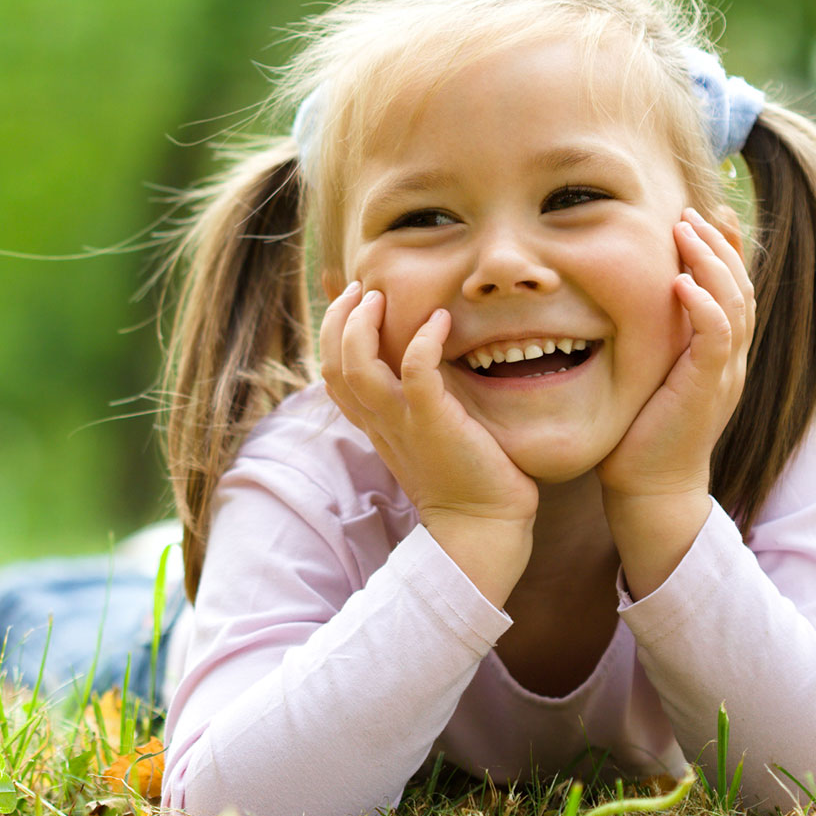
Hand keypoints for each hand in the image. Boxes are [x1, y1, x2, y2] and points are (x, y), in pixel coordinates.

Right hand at [319, 282, 537, 600]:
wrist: (483, 526)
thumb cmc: (467, 479)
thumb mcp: (431, 435)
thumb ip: (420, 404)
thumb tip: (427, 367)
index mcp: (376, 424)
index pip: (333, 375)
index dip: (333, 334)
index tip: (356, 303)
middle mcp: (380, 421)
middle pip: (332, 365)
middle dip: (338, 320)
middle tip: (361, 288)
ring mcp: (403, 423)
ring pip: (355, 367)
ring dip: (361, 325)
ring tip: (379, 297)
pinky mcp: (434, 422)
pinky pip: (417, 373)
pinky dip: (422, 341)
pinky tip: (439, 320)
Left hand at [597, 207, 754, 501]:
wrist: (649, 486)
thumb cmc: (638, 432)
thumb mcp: (646, 372)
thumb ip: (651, 337)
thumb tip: (620, 298)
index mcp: (717, 352)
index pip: (731, 288)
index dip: (723, 248)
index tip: (704, 212)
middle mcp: (729, 358)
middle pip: (740, 286)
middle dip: (718, 244)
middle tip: (691, 211)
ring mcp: (723, 373)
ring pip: (735, 303)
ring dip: (711, 262)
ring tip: (686, 229)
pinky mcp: (708, 390)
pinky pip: (717, 339)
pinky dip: (705, 306)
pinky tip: (683, 282)